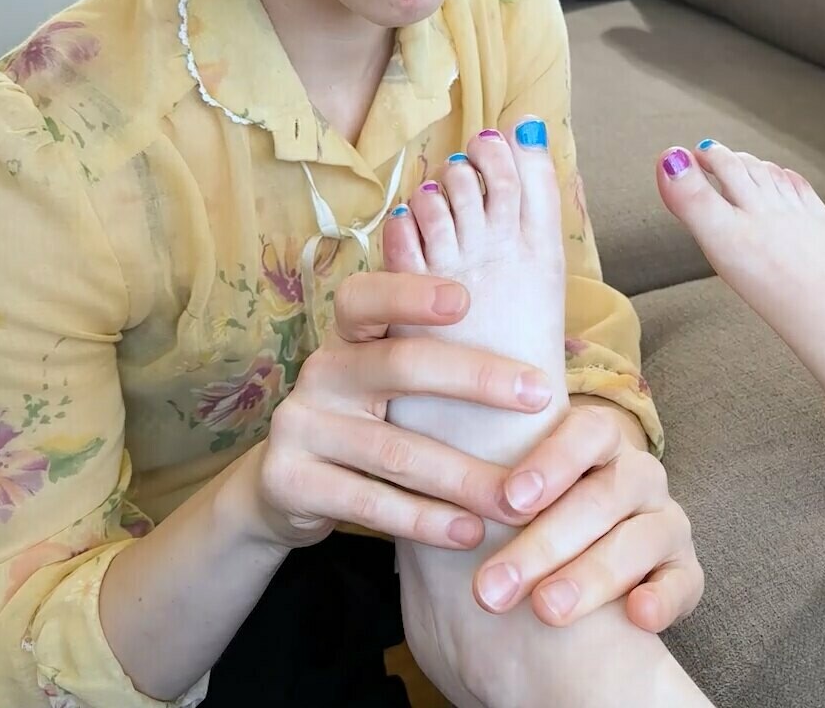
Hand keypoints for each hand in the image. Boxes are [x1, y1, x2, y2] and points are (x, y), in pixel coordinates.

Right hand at [245, 271, 548, 550]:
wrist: (284, 486)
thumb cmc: (366, 423)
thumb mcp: (386, 383)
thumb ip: (434, 363)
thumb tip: (536, 366)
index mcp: (347, 336)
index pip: (366, 297)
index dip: (409, 292)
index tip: (465, 299)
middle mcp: (321, 371)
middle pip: (398, 365)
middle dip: (476, 379)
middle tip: (540, 395)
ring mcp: (299, 426)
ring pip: (395, 450)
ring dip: (464, 477)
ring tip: (517, 499)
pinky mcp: (289, 481)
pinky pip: (369, 502)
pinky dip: (426, 520)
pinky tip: (469, 532)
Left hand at [473, 400, 702, 632]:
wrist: (546, 640)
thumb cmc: (504, 561)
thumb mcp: (476, 524)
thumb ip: (456, 496)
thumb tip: (408, 459)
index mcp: (588, 451)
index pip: (584, 430)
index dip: (552, 458)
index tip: (508, 498)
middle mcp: (633, 476)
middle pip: (612, 487)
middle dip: (552, 536)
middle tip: (497, 587)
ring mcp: (664, 524)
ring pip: (648, 532)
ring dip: (595, 571)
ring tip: (548, 609)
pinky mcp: (684, 574)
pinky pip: (687, 581)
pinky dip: (666, 597)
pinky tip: (637, 618)